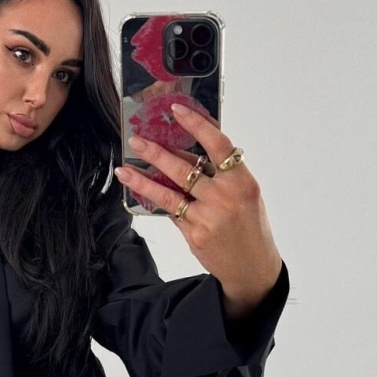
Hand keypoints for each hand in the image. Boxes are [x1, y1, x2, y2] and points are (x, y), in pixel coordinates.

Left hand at [114, 103, 282, 308]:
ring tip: (124, 169)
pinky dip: (156, 201)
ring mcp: (208, 217)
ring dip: (143, 179)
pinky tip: (140, 192)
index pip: (218, 145)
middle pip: (184, 168)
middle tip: (136, 141)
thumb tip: (187, 151)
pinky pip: (171, 212)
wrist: (251, 267)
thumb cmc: (249, 226)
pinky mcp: (194, 235)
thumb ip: (222, 175)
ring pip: (169, 193)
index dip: (196, 124)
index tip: (176, 110)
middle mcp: (225, 197)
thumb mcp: (245, 195)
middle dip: (156, 153)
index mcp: (242, 181)